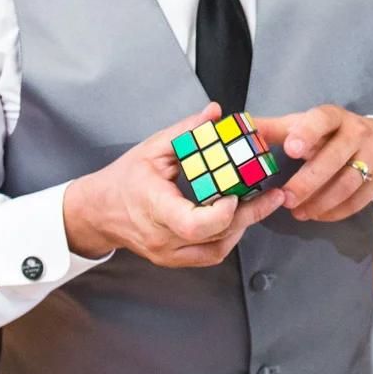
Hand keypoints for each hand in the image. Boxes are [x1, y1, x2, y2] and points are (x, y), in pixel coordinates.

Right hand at [63, 103, 287, 264]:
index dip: (221, 213)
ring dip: (241, 227)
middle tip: (274, 195)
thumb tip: (214, 113)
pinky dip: (228, 237)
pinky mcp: (174, 260)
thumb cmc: (123, 180)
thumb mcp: (152, 148)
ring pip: (216, 250)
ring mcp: (168, 253)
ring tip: (259, 204)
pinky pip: (210, 255)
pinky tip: (237, 218)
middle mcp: (162, 237)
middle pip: (214, 237)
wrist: (99, 212)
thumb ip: (186, 131)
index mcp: (154, 206)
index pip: (192, 223)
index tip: (236, 194)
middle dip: (250, 215)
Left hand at [252, 105, 372, 222]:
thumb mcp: (305, 126)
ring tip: (297, 212)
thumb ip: (274, 130)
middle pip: (334, 158)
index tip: (290, 150)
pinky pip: (357, 200)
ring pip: (347, 183)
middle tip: (286, 198)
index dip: (307, 133)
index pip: (322, 120)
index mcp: (334, 117)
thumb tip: (239, 127)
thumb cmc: (330, 134)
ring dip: (320, 201)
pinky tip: (316, 215)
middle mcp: (357, 133)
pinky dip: (335, 211)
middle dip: (308, 181)